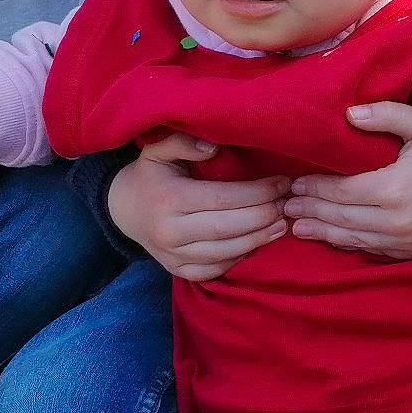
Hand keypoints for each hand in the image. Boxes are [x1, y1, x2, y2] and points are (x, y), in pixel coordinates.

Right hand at [108, 134, 288, 281]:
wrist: (122, 210)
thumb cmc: (150, 175)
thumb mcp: (157, 149)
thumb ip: (183, 142)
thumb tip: (214, 148)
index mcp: (169, 199)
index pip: (224, 199)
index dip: (258, 192)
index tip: (282, 183)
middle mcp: (170, 232)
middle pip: (229, 228)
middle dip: (265, 216)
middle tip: (289, 204)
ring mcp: (172, 255)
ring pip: (226, 252)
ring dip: (259, 239)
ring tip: (283, 223)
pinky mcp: (177, 271)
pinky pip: (215, 270)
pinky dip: (240, 258)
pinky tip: (258, 242)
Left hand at [282, 103, 411, 260]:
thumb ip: (384, 115)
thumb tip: (348, 114)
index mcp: (395, 189)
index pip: (341, 193)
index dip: (314, 190)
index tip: (294, 184)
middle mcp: (400, 221)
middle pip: (343, 219)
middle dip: (312, 213)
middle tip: (286, 207)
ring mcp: (411, 241)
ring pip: (356, 240)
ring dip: (325, 233)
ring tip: (299, 228)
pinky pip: (377, 251)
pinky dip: (352, 244)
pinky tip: (336, 237)